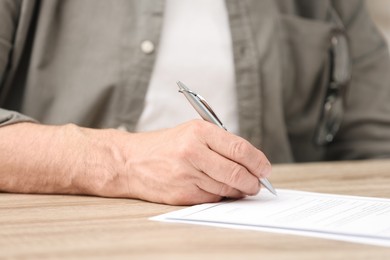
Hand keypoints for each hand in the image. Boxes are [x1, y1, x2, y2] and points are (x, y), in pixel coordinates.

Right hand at [122, 120, 271, 204]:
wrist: (131, 161)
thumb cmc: (166, 145)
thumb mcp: (192, 132)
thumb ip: (221, 143)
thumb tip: (251, 162)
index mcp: (199, 132)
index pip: (239, 148)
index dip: (258, 161)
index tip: (265, 169)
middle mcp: (192, 152)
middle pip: (236, 172)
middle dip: (253, 181)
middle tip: (258, 183)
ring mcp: (186, 174)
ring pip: (226, 188)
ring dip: (240, 190)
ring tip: (242, 187)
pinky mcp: (182, 193)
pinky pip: (212, 198)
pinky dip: (222, 196)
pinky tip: (221, 190)